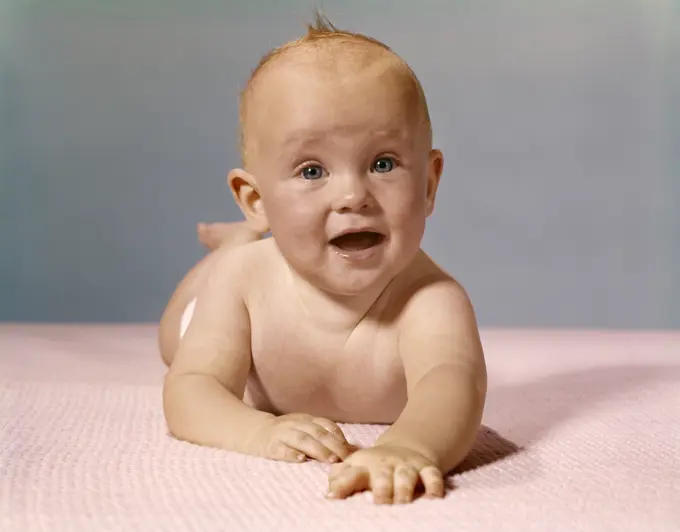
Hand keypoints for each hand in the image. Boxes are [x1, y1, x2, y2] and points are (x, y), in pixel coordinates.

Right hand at [250, 413, 352, 463]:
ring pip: (302, 439)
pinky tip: (301, 459)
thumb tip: (346, 449)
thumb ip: (321, 435)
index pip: (326, 425)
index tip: (350, 450)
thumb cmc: (285, 434)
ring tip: (329, 460)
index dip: (339, 436)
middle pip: (317, 432)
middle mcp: (296, 423)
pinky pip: (281, 449)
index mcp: (306, 419)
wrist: (254, 431)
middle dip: (333, 445)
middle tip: (344, 458)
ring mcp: (282, 433)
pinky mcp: (270, 445)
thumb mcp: (303, 428)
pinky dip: (291, 454)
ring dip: (317, 449)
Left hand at [326, 444, 444, 503]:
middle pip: (382, 475)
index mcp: (364, 466)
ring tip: (402, 503)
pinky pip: (433, 476)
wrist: (407, 447)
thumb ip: (340, 478)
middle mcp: (386, 465)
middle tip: (377, 504)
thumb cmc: (375, 465)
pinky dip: (435, 486)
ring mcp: (407, 466)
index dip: (342, 484)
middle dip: (380, 489)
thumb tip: (328, 494)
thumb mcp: (356, 466)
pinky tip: (433, 499)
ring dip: (404, 488)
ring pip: (406, 476)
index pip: (350, 474)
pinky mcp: (426, 468)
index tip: (333, 496)